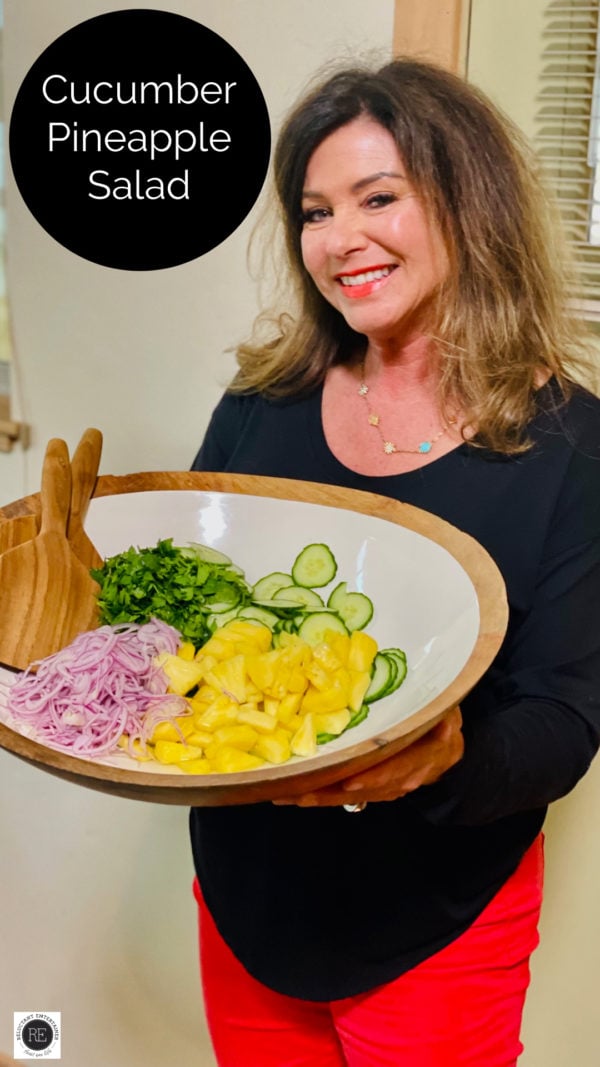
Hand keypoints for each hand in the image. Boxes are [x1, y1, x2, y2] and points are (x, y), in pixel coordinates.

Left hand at [274, 705, 463, 807]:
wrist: (445, 746)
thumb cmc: (438, 719)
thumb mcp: (445, 712)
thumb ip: (441, 717)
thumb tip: (443, 726)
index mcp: (427, 756)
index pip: (400, 767)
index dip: (377, 776)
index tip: (352, 782)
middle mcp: (408, 776)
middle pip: (368, 788)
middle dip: (335, 792)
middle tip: (303, 793)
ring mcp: (392, 786)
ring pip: (356, 796)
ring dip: (325, 797)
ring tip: (292, 796)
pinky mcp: (377, 789)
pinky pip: (351, 797)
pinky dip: (326, 796)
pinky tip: (300, 795)